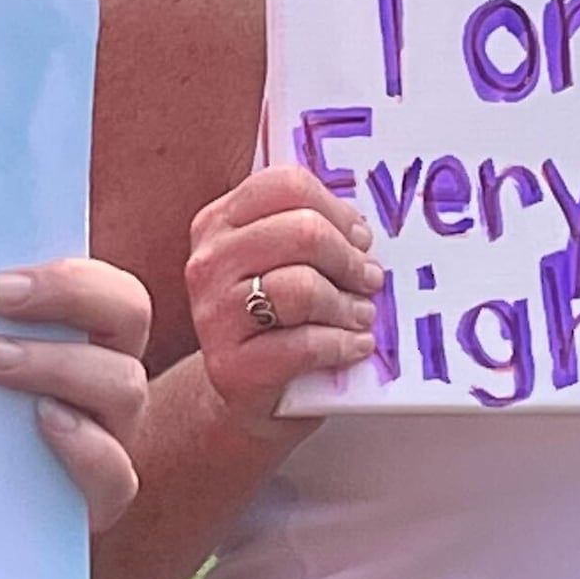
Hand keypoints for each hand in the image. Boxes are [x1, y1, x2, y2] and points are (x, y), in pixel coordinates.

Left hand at [0, 259, 154, 529]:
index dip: (65, 273)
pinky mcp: (101, 498)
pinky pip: (117, 473)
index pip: (103, 283)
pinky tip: (42, 425)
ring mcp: (110, 434)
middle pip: (128, 312)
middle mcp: (105, 374)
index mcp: (79, 330)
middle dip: (68, 294)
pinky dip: (85, 446)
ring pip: (125, 384)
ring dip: (59, 363)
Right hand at [185, 165, 379, 439]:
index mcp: (218, 223)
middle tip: (370, 279)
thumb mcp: (278, 264)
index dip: (336, 208)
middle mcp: (209, 262)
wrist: (239, 393)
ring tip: (362, 316)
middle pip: (301, 232)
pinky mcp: (230, 366)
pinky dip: (341, 345)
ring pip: (302, 287)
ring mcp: (214, 314)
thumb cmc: (270, 321)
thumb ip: (307, 233)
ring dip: (347, 305)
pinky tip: (355, 346)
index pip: (285, 185)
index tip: (359, 237)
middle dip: (349, 258)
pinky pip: (302, 344)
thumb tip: (362, 232)